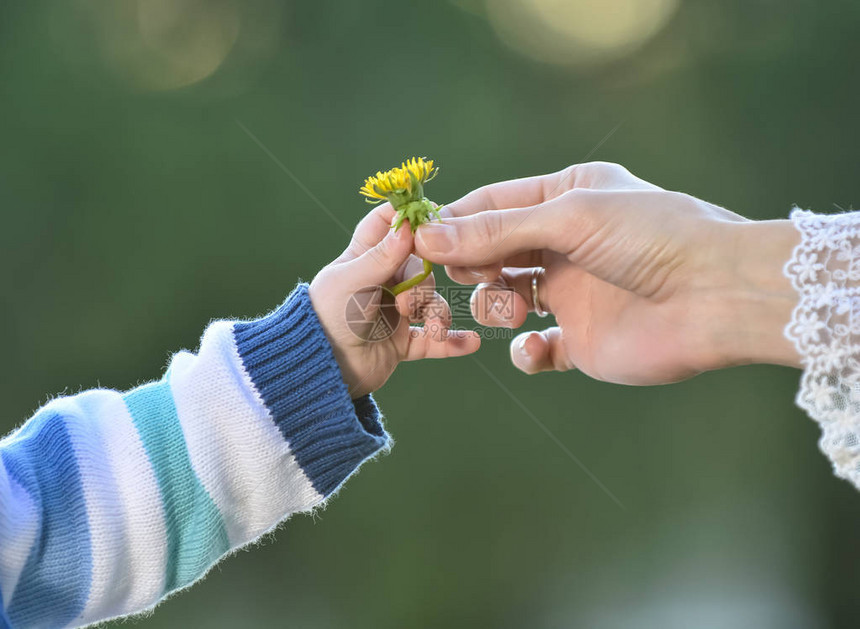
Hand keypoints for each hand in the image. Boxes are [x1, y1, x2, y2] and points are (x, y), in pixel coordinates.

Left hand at [310, 203, 480, 397]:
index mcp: (363, 258)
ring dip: (438, 315)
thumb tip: (409, 224)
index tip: (431, 220)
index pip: (387, 225)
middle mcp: (382, 282)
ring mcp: (394, 312)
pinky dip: (451, 341)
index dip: (408, 218)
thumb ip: (382, 255)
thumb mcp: (352, 282)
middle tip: (407, 305)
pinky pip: (434, 340)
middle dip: (423, 285)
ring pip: (431, 303)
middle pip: (421, 268)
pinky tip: (471, 341)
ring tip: (435, 330)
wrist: (320, 370)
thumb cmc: (327, 318)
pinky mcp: (401, 342)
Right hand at [414, 161, 799, 384]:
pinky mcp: (581, 342)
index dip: (454, 222)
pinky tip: (539, 346)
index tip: (417, 238)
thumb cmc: (651, 238)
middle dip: (469, 263)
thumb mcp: (568, 218)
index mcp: (566, 199)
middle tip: (457, 273)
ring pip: (503, 299)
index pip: (493, 204)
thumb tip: (428, 235)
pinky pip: (534, 350)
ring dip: (494, 304)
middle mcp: (565, 245)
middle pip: (491, 253)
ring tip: (510, 307)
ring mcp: (572, 295)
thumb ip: (497, 230)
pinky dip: (527, 352)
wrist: (715, 297)